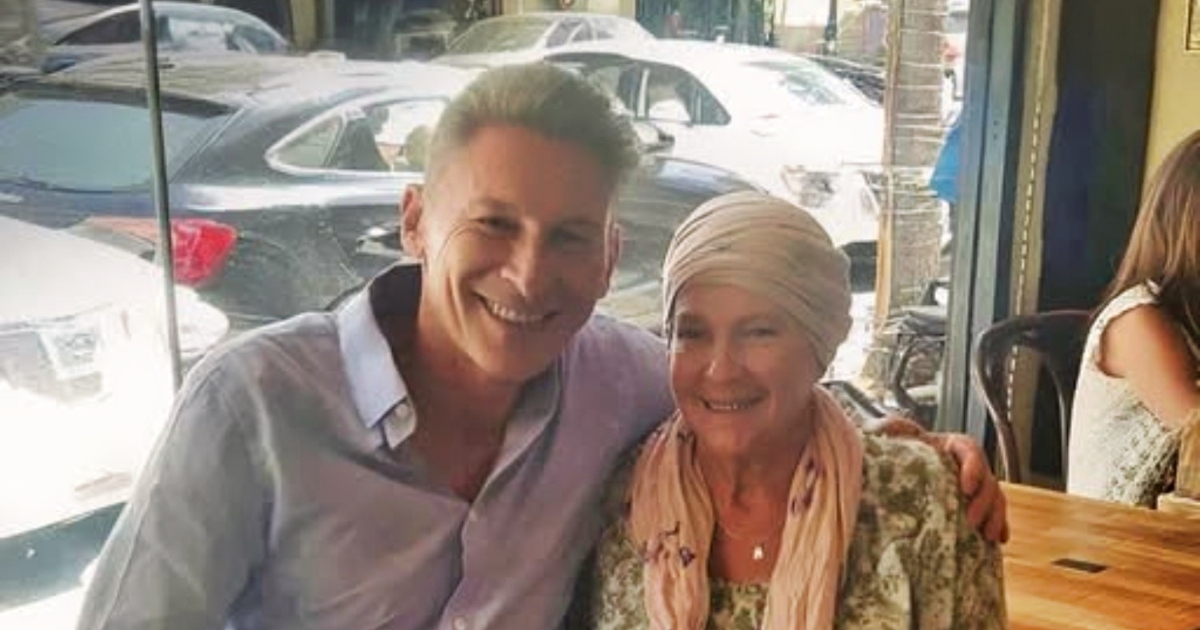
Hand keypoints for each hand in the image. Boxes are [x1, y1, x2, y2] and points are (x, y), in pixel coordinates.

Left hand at [873, 416, 1009, 543]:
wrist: (892, 468)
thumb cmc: (894, 448)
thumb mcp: (890, 432)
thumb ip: (891, 428)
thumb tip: (885, 428)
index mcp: (951, 445)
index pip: (970, 451)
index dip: (973, 469)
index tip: (965, 488)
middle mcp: (966, 465)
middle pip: (987, 479)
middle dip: (984, 501)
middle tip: (971, 520)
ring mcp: (972, 486)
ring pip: (994, 498)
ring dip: (995, 517)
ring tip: (987, 536)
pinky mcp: (970, 505)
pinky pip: (991, 515)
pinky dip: (998, 526)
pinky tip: (997, 541)